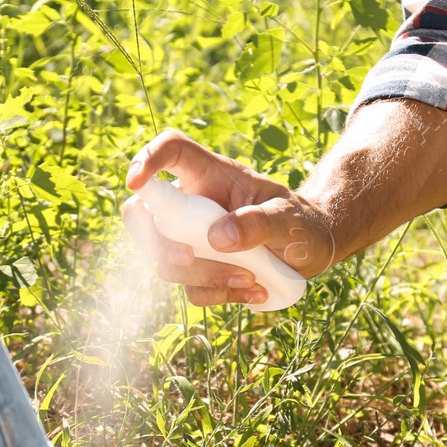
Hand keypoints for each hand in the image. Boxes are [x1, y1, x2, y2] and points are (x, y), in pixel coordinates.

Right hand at [122, 129, 335, 307]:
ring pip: (165, 261)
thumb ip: (259, 222)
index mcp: (210, 175)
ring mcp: (191, 240)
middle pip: (142, 216)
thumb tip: (217, 238)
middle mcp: (192, 205)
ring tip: (252, 278)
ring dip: (203, 277)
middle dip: (157, 243)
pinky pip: (190, 289)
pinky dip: (218, 295)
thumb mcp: (288, 218)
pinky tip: (253, 291)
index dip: (146, 160)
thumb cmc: (298, 221)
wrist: (311, 248)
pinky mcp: (199, 270)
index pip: (171, 150)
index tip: (135, 182)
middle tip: (187, 258)